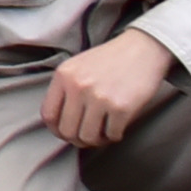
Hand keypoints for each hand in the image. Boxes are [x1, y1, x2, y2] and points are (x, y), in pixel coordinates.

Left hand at [40, 27, 175, 147]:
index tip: (65, 133)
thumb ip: (65, 90)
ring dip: (96, 140)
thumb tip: (59, 123)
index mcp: (63, 75)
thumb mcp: (77, 66)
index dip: (56, 130)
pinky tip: (117, 125)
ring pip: (88, 137)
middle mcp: (78, 87)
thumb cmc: (109, 60)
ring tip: (102, 131)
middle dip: (76, 139)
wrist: (141, 50)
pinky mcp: (121, 107)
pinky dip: (114, 135)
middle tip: (87, 136)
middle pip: (67, 131)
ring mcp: (99, 97)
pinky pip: (112, 135)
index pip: (48, 115)